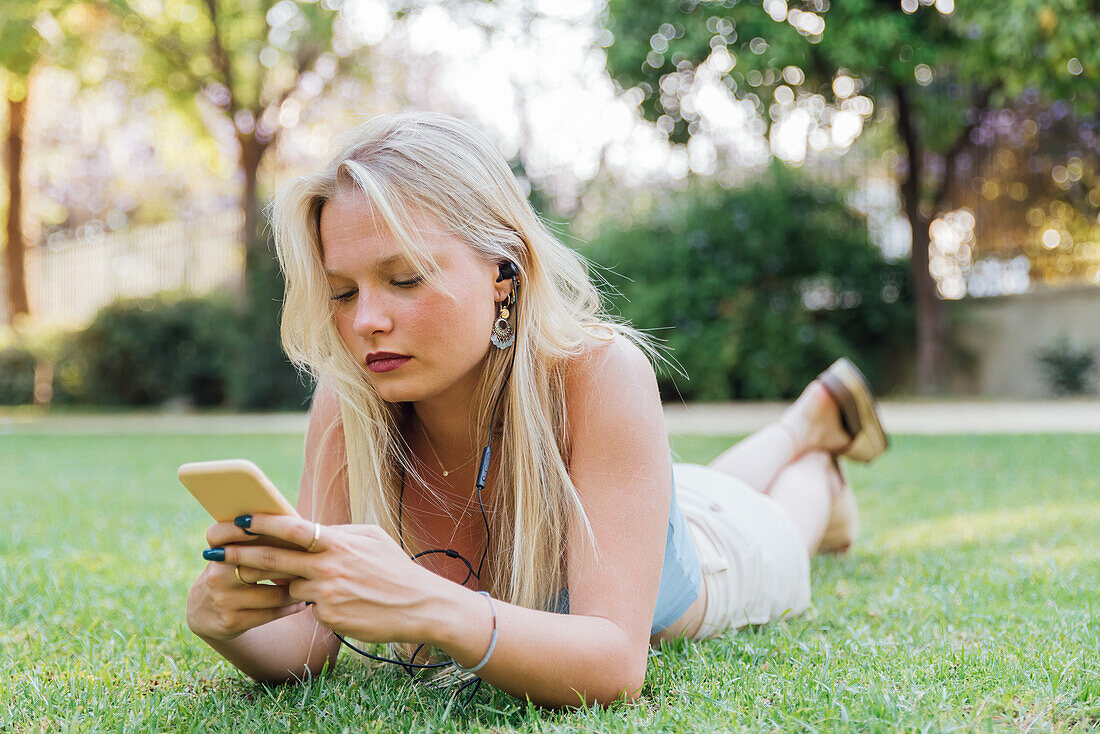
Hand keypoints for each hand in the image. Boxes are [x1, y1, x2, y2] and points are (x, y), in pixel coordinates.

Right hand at [186, 517, 309, 640]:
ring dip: (297, 587)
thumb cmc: (230, 573)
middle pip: (262, 563)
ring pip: (272, 593)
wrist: (203, 612)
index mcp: (217, 554)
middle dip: (292, 560)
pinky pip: (271, 613)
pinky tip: (302, 601)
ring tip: (313, 582)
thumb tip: (294, 525)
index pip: (219, 534)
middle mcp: (217, 575)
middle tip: (316, 557)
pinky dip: (291, 606)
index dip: (238, 528)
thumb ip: (249, 541)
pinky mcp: (231, 621)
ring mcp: (224, 600)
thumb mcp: (229, 556)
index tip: (270, 525)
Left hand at [203, 515, 448, 644]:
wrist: (420, 606)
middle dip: (239, 554)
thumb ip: (337, 534)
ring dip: (287, 584)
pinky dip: (314, 603)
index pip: (290, 528)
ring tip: (298, 580)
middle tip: (213, 552)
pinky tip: (339, 603)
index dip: (261, 523)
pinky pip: (308, 607)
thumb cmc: (395, 570)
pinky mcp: (328, 616)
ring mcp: (327, 592)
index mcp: (338, 541)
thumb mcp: (371, 539)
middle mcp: (329, 565)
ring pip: (289, 586)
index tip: (236, 519)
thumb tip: (310, 529)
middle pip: (273, 558)